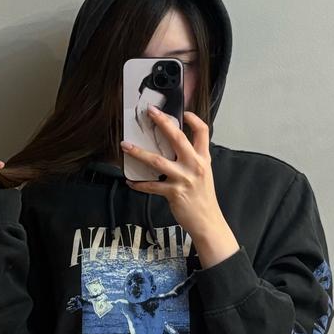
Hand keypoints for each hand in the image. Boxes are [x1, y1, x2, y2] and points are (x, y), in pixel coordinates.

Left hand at [119, 109, 223, 239]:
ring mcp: (184, 179)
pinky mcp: (174, 193)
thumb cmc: (203, 198)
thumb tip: (175, 147)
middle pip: (178, 138)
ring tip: (125, 146)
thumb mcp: (204, 174)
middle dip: (163, 122)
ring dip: (139, 152)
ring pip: (157, 161)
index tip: (183, 112)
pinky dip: (139, 184)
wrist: (208, 222)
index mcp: (203, 158)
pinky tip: (131, 182)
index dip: (193, 119)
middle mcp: (195, 165)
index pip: (202, 132)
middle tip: (150, 111)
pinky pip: (152, 186)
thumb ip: (193, 159)